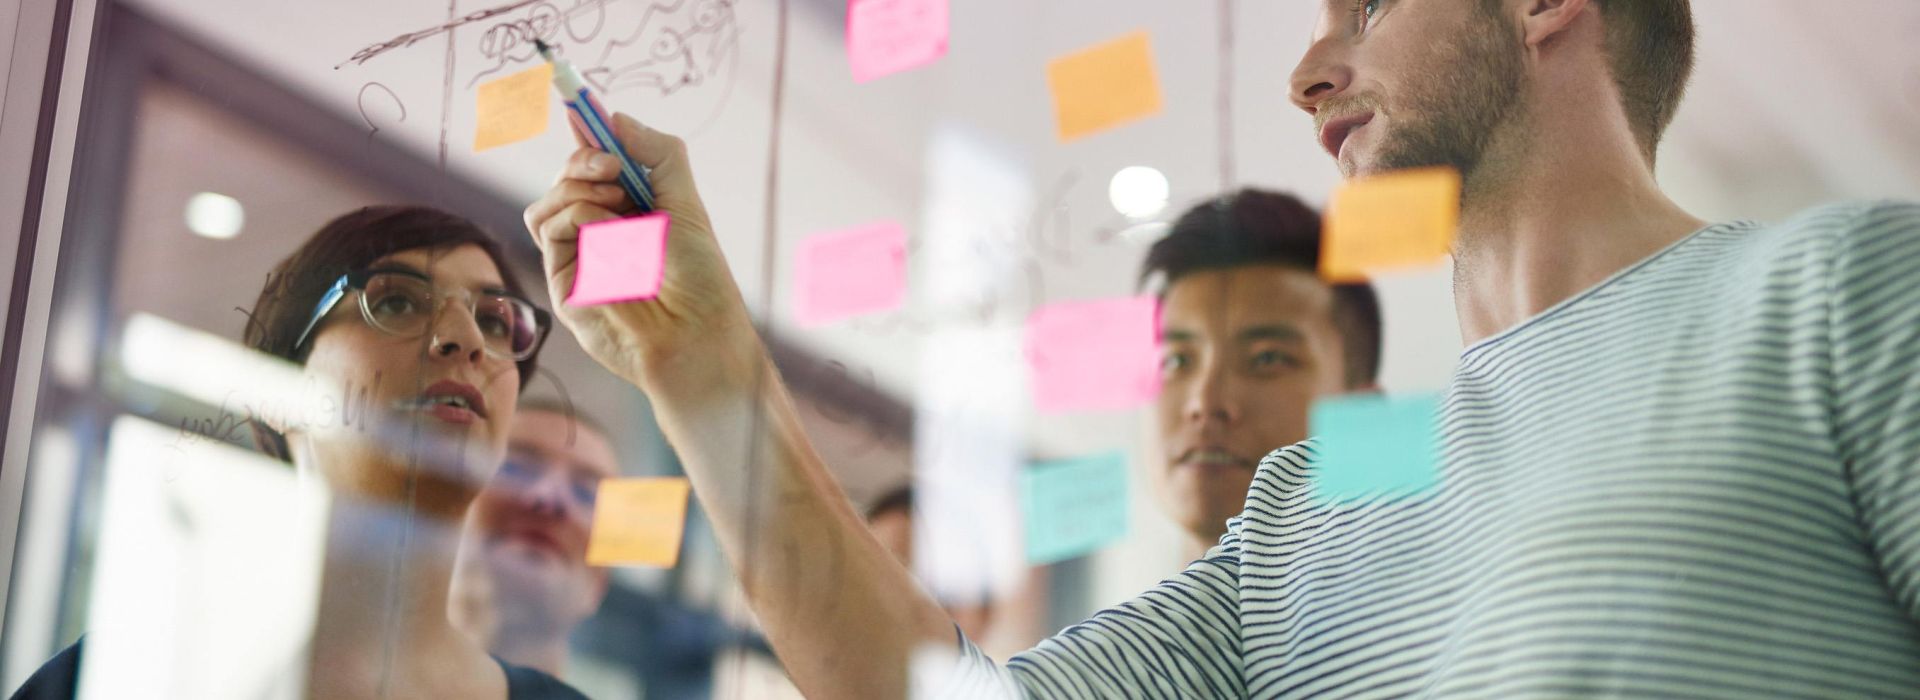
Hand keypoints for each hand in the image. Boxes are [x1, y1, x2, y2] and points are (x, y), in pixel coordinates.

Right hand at [523, 113, 758, 393]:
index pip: (596, 164)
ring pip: (547, 201)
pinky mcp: (564, 280)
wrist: (696, 331)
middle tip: (614, 167)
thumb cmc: (699, 276)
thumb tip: (614, 117)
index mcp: (632, 211)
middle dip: (584, 159)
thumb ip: (657, 153)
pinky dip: (578, 216)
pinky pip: (550, 227)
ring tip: (618, 202)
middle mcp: (602, 231)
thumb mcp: (685, 202)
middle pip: (565, 178)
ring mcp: (580, 256)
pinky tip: (609, 231)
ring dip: (578, 188)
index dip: (587, 135)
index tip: (580, 107)